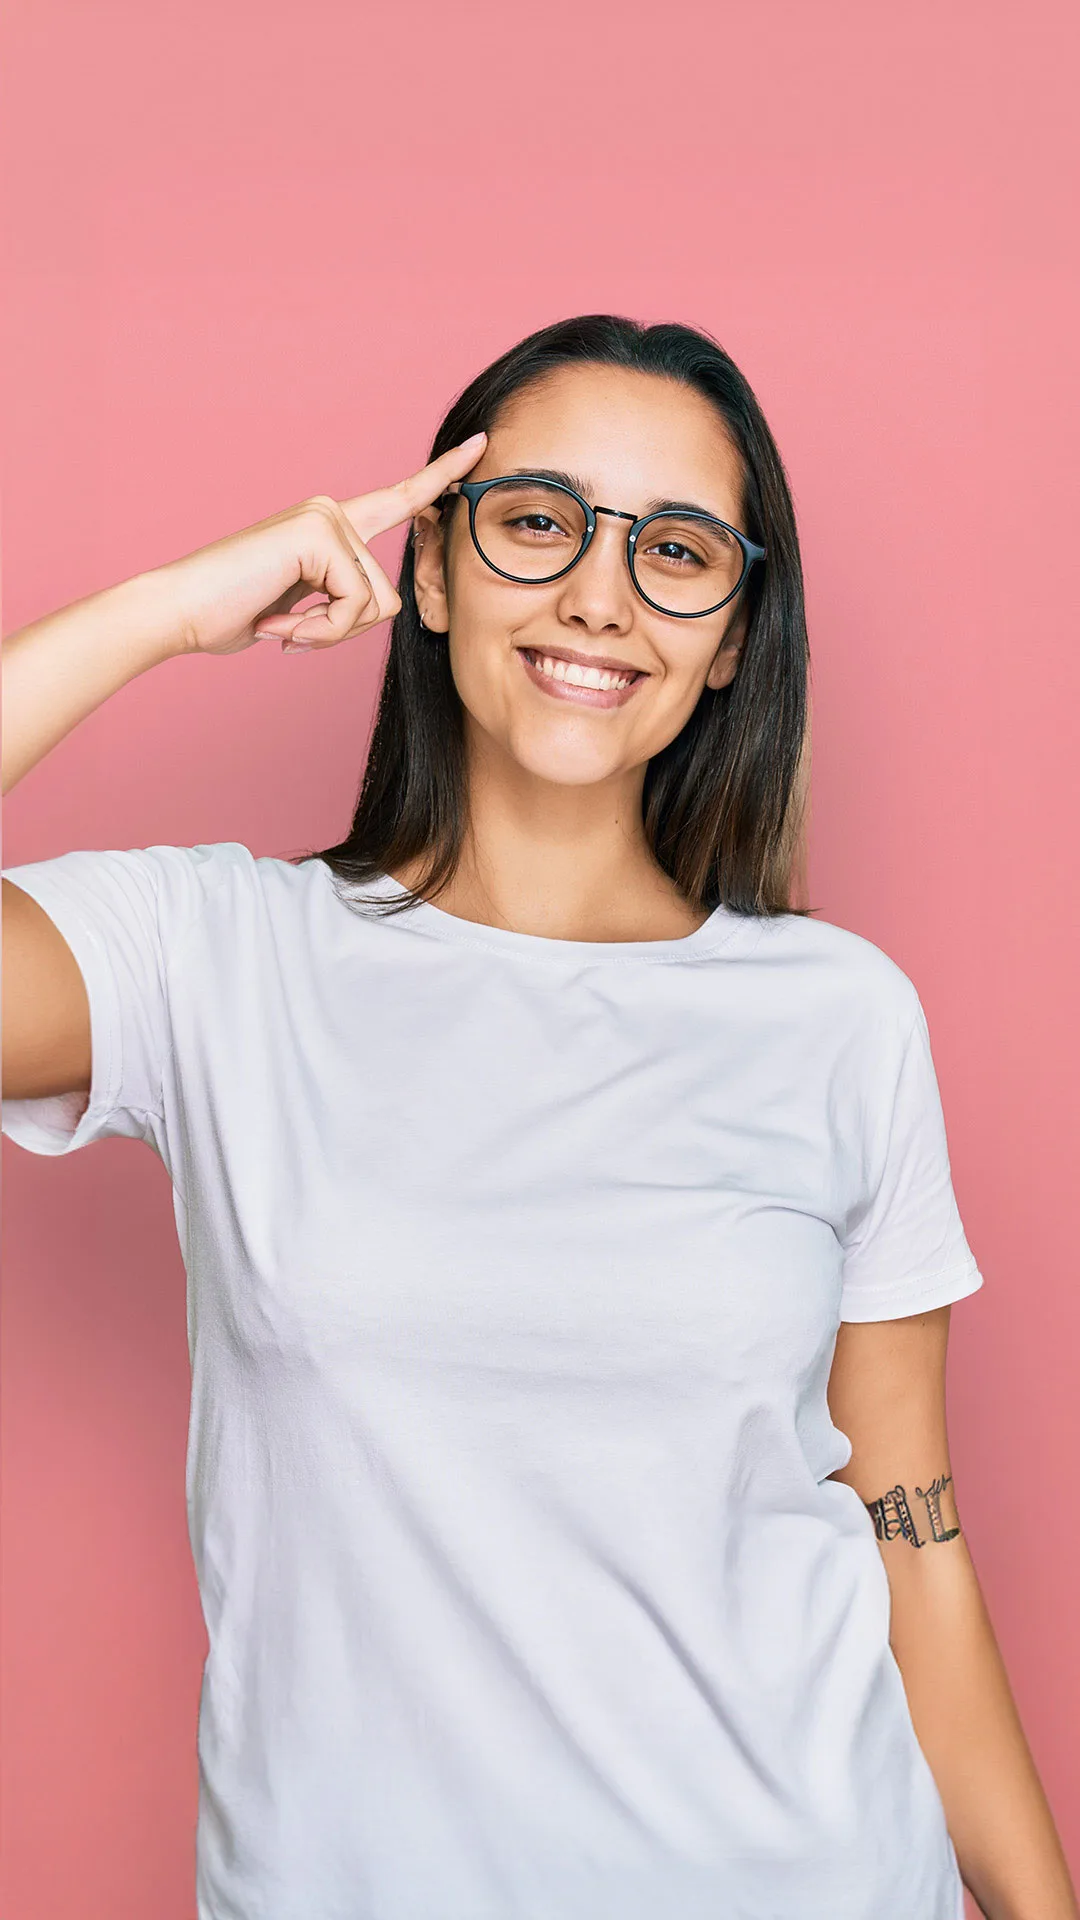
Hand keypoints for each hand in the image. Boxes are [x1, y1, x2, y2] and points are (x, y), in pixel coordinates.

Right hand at [151, 433, 486, 656]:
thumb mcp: (301, 609)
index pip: (398, 501)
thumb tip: (369, 605)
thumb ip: (340, 599)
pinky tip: (276, 623)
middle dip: (344, 631)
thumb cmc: (232, 612)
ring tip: (280, 625)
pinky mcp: (319, 535)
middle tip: (291, 632)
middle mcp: (331, 512)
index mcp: (330, 527)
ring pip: (374, 605)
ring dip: (328, 633)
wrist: (179, 610)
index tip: (480, 445)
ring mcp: (325, 519)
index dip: (439, 478)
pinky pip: (354, 606)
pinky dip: (318, 631)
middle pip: (389, 595)